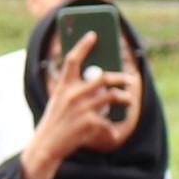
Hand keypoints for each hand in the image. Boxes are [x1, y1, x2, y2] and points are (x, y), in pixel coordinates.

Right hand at [17, 31, 135, 178]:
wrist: (47, 144)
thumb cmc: (56, 121)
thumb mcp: (60, 101)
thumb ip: (76, 91)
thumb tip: (101, 82)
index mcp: (63, 86)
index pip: (72, 60)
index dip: (82, 45)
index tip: (93, 34)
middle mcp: (72, 94)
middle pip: (102, 77)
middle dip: (120, 77)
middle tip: (130, 79)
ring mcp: (81, 108)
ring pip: (112, 97)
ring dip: (124, 98)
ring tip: (129, 99)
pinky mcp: (89, 124)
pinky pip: (108, 121)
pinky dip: (111, 127)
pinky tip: (113, 131)